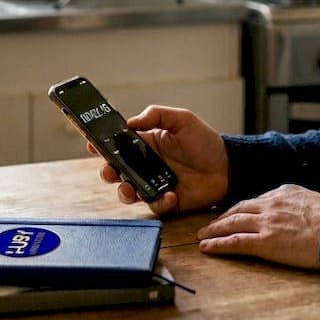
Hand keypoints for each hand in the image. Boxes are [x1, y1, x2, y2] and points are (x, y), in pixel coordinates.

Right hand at [92, 104, 228, 214]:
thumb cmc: (206, 142)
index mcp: (146, 143)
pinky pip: (154, 205)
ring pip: (128, 192)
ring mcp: (154, 184)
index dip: (101, 145)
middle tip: (110, 171)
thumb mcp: (183, 119)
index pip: (117, 144)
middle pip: (116, 171)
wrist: (228, 167)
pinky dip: (159, 202)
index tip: (92, 144)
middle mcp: (146, 165)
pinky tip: (170, 195)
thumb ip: (157, 114)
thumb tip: (130, 121)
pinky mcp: (166, 201)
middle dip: (107, 172)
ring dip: (124, 192)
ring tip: (130, 189)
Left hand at [195, 184, 319, 269]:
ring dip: (214, 230)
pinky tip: (208, 247)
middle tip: (208, 225)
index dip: (240, 210)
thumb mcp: (314, 201)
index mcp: (284, 192)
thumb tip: (293, 211)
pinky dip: (219, 244)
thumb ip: (298, 204)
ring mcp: (267, 223)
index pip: (255, 200)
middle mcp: (271, 204)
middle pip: (238, 209)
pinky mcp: (266, 242)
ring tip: (202, 236)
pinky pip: (236, 242)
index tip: (232, 215)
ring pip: (232, 223)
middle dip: (222, 218)